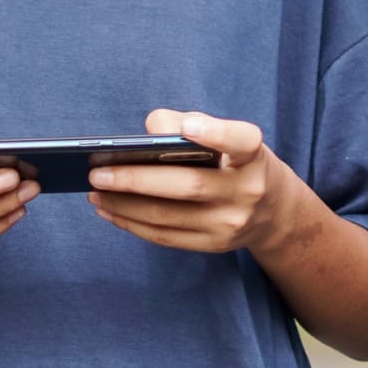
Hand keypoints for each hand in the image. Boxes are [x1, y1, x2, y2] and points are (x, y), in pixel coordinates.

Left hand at [85, 109, 288, 252]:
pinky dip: (133, 223)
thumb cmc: (236, 162)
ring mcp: (230, 223)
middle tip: (97, 172)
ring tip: (95, 192)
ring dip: (124, 205)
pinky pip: (166, 237)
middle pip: (188, 185)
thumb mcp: (227, 137)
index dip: (215, 134)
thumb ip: (187, 123)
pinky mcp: (214, 245)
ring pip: (168, 216)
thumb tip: (147, 134)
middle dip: (137, 179)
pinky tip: (110, 211)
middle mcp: (246, 191)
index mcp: (252, 155)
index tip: (188, 127)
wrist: (272, 211)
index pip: (241, 141)